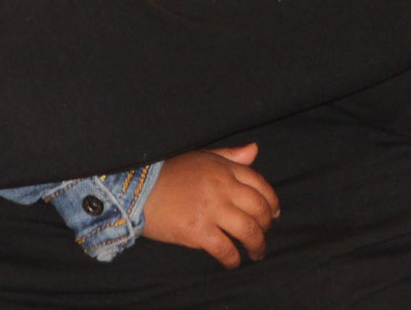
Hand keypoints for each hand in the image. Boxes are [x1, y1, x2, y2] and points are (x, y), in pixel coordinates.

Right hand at [140, 144, 279, 268]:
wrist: (137, 190)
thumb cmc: (167, 172)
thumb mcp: (200, 156)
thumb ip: (229, 155)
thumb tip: (254, 150)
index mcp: (223, 168)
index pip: (260, 184)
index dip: (272, 201)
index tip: (274, 213)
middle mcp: (222, 188)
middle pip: (259, 209)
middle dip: (267, 225)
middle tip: (263, 235)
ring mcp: (211, 210)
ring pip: (248, 231)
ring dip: (257, 245)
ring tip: (256, 253)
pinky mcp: (198, 231)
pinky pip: (226, 249)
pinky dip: (233, 259)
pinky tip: (233, 261)